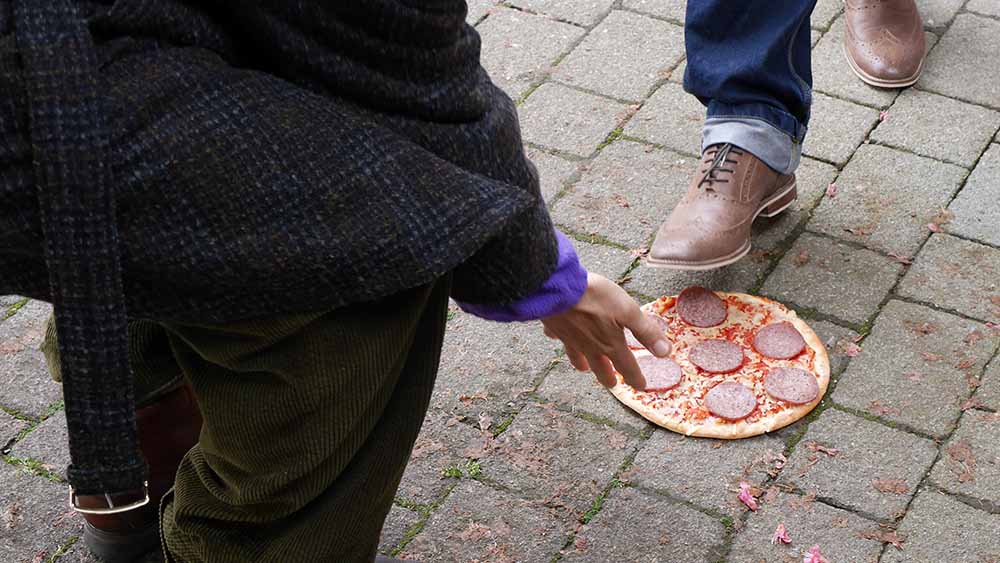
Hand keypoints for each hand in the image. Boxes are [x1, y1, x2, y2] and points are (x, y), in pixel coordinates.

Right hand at [541, 273, 670, 387]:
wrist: (558, 289)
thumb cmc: (595, 297)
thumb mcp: (628, 311)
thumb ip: (646, 332)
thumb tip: (665, 353)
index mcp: (610, 344)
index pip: (627, 366)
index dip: (635, 378)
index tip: (640, 386)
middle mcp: (590, 347)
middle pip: (601, 368)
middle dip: (608, 377)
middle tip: (613, 384)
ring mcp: (571, 339)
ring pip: (578, 358)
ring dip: (583, 365)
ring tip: (585, 368)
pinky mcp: (556, 328)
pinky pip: (559, 338)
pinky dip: (561, 340)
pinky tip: (558, 337)